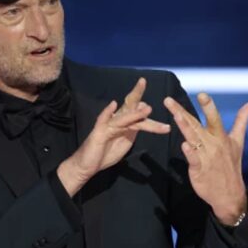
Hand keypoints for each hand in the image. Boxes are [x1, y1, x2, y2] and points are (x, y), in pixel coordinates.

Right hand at [57, 78, 170, 195]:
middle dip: (136, 94)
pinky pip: (103, 121)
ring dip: (134, 113)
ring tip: (147, 109)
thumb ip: (133, 131)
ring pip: (123, 117)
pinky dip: (107, 113)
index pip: (136, 112)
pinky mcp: (98, 133)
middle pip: (128, 106)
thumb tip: (143, 119)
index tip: (160, 107)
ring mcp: (107, 126)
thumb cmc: (105, 155)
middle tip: (143, 81)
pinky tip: (113, 105)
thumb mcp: (125, 143)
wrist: (87, 167)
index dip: (146, 109)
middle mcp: (115, 121)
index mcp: (124, 124)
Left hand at [163, 92, 247, 224]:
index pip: (214, 118)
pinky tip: (184, 145)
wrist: (230, 193)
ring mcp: (206, 157)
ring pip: (193, 139)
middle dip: (182, 112)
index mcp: (221, 136)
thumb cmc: (232, 165)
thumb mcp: (238, 142)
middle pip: (196, 125)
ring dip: (184, 127)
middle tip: (169, 100)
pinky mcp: (199, 170)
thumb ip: (242, 121)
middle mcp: (213, 144)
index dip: (208, 106)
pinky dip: (190, 153)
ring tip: (175, 115)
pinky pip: (194, 159)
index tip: (202, 94)